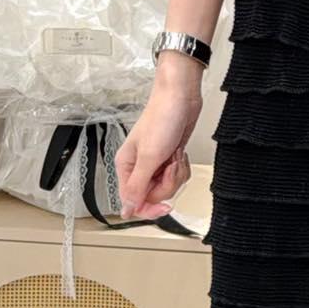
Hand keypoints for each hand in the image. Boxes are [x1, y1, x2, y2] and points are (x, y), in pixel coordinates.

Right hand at [116, 61, 203, 219]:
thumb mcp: (149, 157)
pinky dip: (182, 168)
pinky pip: (177, 177)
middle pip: (153, 196)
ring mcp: (155, 164)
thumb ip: (137, 186)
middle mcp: (138, 167)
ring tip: (174, 155)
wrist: (181, 98)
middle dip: (167, 183)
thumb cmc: (162, 118)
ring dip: (176, 174)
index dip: (149, 208)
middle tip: (169, 165)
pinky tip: (179, 154)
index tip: (164, 207)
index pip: (133, 202)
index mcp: (126, 166)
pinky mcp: (169, 160)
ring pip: (168, 187)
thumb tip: (126, 209)